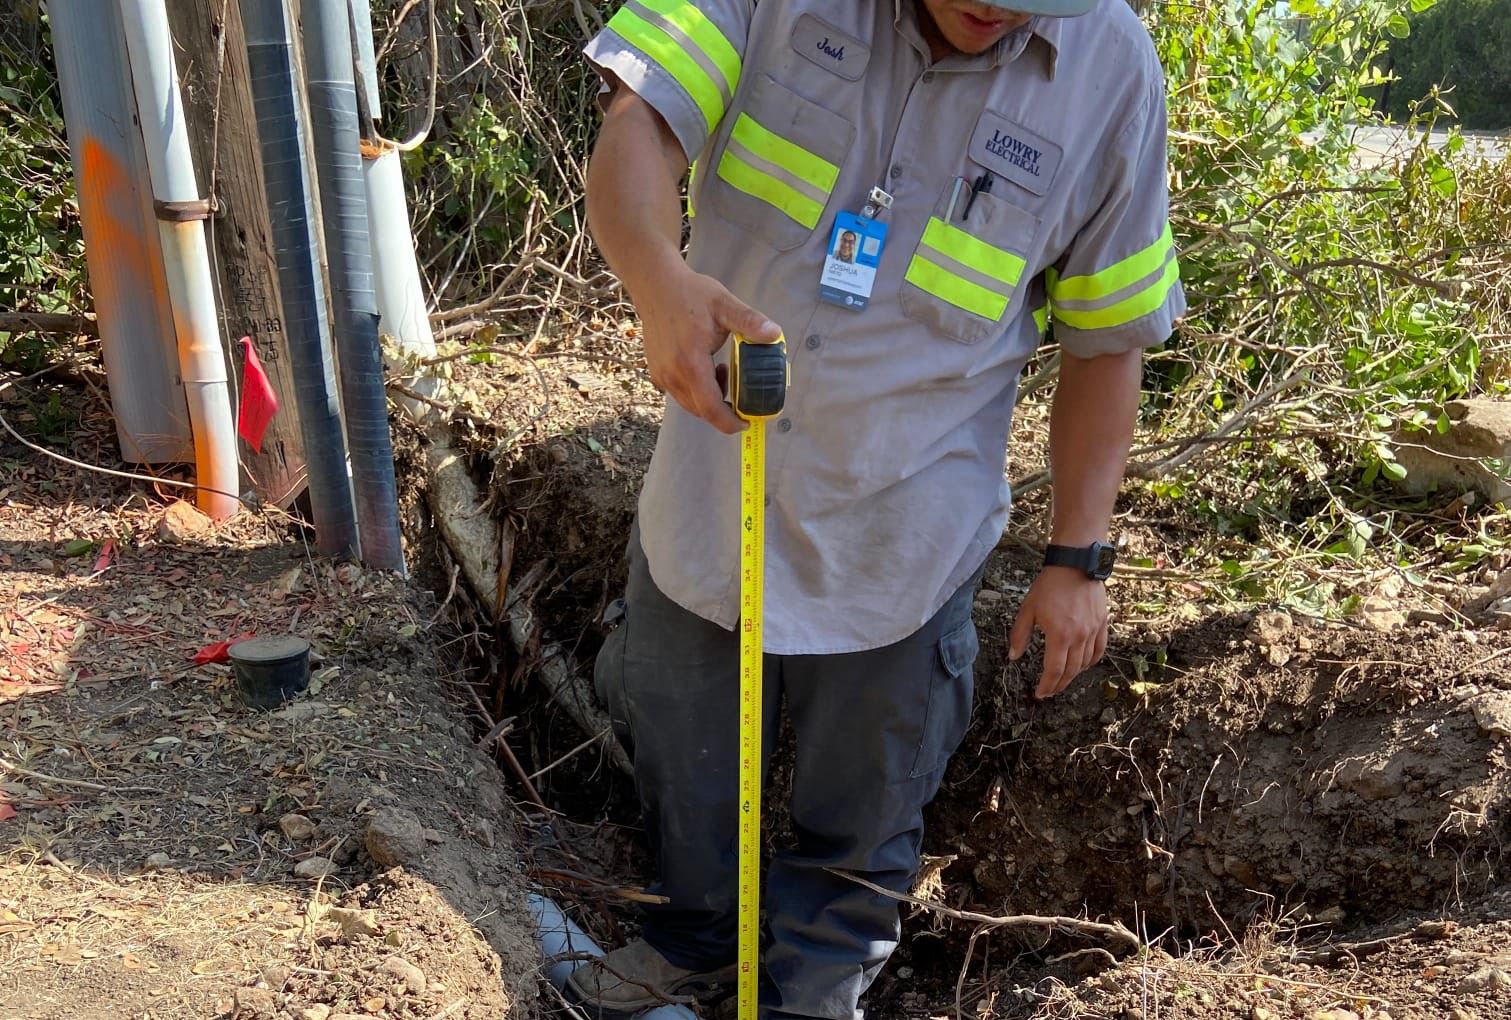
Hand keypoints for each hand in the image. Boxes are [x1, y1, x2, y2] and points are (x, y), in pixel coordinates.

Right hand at [635, 263, 782, 434]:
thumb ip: (749, 322)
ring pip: (688, 403)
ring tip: (721, 371)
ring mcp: (661, 374)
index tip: (745, 423)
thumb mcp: (724, 304)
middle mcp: (672, 374)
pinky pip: (678, 392)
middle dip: (722, 408)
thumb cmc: (690, 294)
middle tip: (739, 390)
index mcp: (691, 363)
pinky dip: (695, 390)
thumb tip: (774, 334)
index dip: (729, 422)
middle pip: (700, 410)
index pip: (710, 407)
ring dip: (708, 397)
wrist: (656, 285)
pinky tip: (704, 367)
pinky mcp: (656, 371)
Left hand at [1008, 567, 1108, 699]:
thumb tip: (1013, 656)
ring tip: (1063, 680)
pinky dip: (1092, 661)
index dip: (1047, 686)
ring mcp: (1093, 631)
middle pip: (1070, 671)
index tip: (1040, 693)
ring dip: (1073, 675)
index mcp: (1059, 635)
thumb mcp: (1028, 609)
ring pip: (1085, 663)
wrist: (1075, 564)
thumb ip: (1020, 634)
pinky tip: (1084, 665)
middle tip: (1049, 691)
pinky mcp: (1102, 624)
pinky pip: (1099, 650)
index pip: (1054, 670)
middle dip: (1059, 685)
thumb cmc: (1049, 585)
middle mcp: (1079, 637)